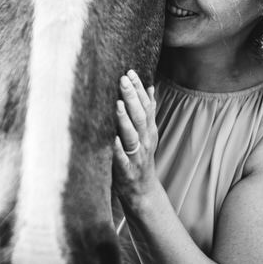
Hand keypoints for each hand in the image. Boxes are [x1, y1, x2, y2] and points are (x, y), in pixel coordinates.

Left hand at [112, 70, 159, 209]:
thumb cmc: (140, 158)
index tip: (130, 72)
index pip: (146, 106)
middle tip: (122, 79)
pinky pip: (122, 160)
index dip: (139, 89)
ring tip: (117, 104)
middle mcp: (145, 141)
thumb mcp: (147, 134)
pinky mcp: (126, 172)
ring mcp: (136, 157)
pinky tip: (112, 140)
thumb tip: (150, 87)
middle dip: (131, 97)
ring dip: (124, 120)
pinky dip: (117, 150)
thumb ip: (147, 112)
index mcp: (148, 131)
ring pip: (131, 136)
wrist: (143, 191)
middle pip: (139, 117)